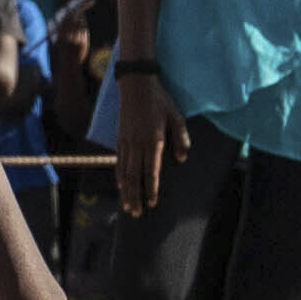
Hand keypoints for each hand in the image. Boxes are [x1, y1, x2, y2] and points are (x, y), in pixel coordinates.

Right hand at [111, 66, 175, 216]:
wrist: (136, 85)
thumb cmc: (160, 101)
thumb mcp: (177, 116)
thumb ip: (181, 138)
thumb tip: (182, 158)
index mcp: (153, 140)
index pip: (152, 171)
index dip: (152, 189)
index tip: (153, 204)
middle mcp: (137, 143)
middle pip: (135, 176)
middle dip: (136, 197)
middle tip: (137, 214)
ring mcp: (126, 141)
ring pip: (124, 172)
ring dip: (125, 191)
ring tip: (127, 207)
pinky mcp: (120, 138)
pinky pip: (118, 162)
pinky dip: (119, 176)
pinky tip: (120, 186)